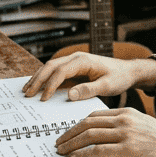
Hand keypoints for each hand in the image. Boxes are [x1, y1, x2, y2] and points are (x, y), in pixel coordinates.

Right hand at [22, 51, 150, 101]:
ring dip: (38, 78)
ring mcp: (74, 61)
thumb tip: (70, 95)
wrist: (128, 71)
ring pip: (50, 67)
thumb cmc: (119, 77)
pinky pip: (56, 71)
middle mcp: (76, 58)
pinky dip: (45, 78)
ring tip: (27, 90)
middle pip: (50, 66)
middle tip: (27, 94)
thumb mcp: (107, 86)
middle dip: (38, 80)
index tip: (43, 99)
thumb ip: (89, 90)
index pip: (60, 71)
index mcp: (83, 60)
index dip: (50, 85)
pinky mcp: (74, 67)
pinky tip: (38, 86)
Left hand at [54, 107, 155, 156]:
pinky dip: (83, 154)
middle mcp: (123, 120)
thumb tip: (104, 134)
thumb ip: (123, 125)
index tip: (68, 132)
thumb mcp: (142, 125)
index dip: (77, 124)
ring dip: (72, 144)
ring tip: (62, 151)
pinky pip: (98, 150)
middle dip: (69, 134)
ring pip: (90, 135)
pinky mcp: (127, 149)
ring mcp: (125, 134)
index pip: (94, 116)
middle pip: (87, 124)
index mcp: (126, 112)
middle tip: (58, 143)